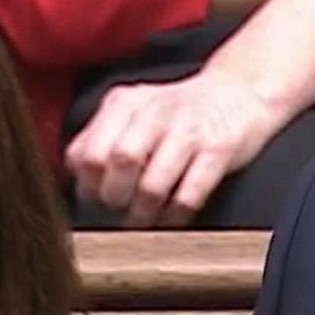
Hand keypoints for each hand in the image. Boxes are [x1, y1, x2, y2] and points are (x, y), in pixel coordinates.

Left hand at [65, 66, 284, 225]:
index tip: (95, 197)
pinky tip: (172, 218)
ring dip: (143, 212)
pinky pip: (189, 194)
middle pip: (118, 163)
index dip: (86, 184)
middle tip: (119, 208)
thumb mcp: (135, 112)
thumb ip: (102, 138)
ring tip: (143, 220)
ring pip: (152, 184)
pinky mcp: (218, 149)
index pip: (87, 151)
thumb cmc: (178, 113)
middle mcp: (153, 113)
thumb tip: (76, 181)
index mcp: (124, 103)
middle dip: (114, 196)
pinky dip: (176, 214)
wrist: (238, 94)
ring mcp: (188, 130)